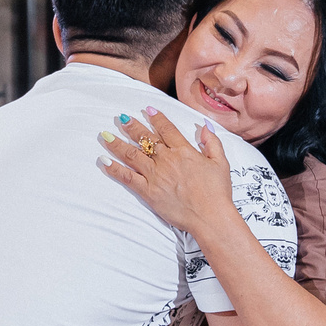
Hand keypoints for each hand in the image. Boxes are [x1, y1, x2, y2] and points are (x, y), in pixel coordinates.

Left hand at [98, 107, 237, 239]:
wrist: (209, 216)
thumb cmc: (217, 192)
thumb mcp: (221, 163)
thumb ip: (212, 142)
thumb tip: (204, 126)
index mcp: (184, 151)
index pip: (167, 129)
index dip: (156, 118)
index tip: (147, 110)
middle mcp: (167, 160)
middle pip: (145, 139)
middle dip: (131, 127)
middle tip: (121, 118)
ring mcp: (155, 175)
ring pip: (132, 155)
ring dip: (117, 144)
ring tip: (105, 135)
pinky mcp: (148, 192)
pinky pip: (128, 178)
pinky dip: (114, 170)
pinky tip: (104, 162)